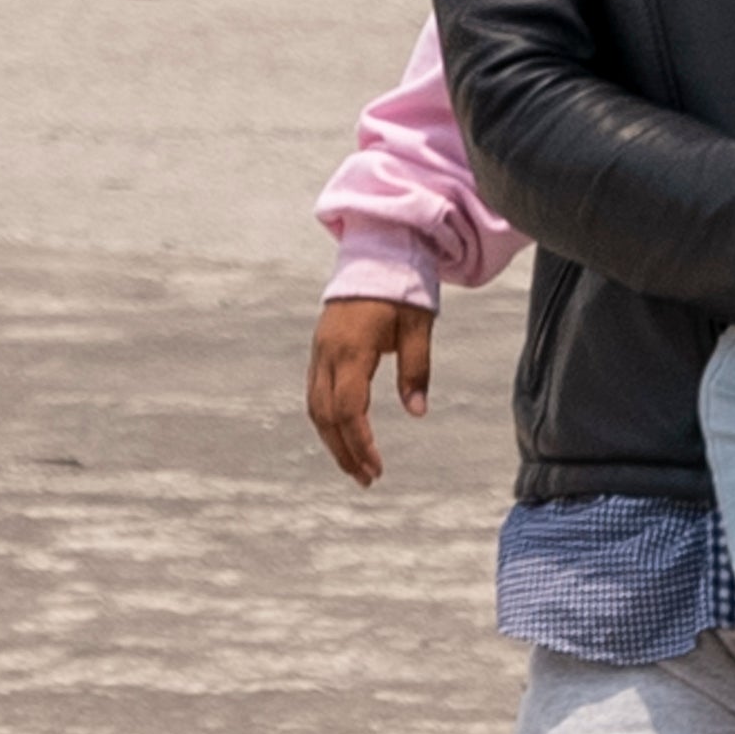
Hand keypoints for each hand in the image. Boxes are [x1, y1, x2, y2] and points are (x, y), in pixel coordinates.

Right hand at [307, 295, 432, 487]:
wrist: (376, 254)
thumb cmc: (402, 289)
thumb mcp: (418, 327)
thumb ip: (416, 370)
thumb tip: (417, 412)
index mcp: (351, 349)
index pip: (348, 408)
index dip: (359, 442)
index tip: (376, 467)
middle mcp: (327, 354)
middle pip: (325, 416)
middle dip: (344, 451)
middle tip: (366, 479)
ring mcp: (319, 352)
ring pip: (315, 407)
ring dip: (332, 440)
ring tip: (355, 467)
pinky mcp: (320, 351)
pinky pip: (315, 394)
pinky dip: (327, 421)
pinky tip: (343, 436)